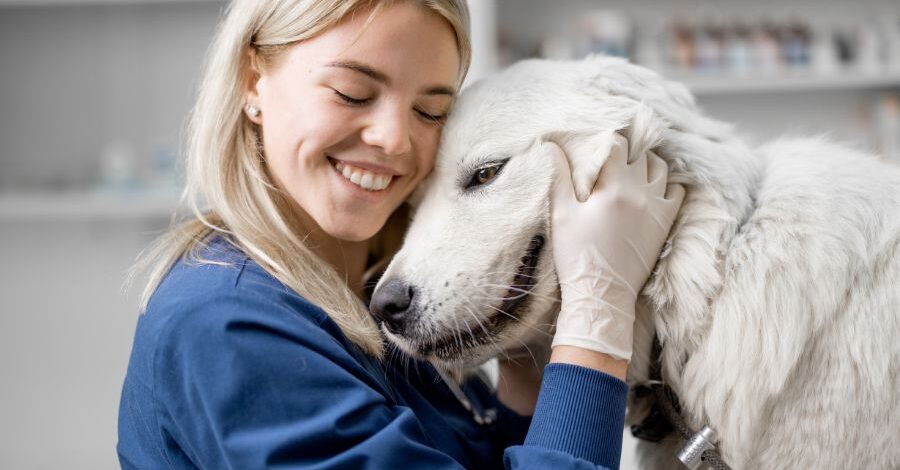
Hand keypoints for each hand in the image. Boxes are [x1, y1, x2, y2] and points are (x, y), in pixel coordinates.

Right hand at [547, 135, 684, 362]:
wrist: (602, 294)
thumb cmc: (577, 255)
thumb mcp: (561, 214)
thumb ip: (558, 176)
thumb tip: (550, 145)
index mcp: (614, 186)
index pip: (616, 145)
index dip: (605, 141)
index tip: (597, 145)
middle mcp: (641, 191)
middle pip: (640, 153)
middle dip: (626, 151)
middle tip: (611, 157)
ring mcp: (657, 207)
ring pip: (661, 168)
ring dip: (647, 163)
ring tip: (631, 169)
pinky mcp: (665, 223)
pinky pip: (678, 192)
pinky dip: (668, 184)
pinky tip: (652, 188)